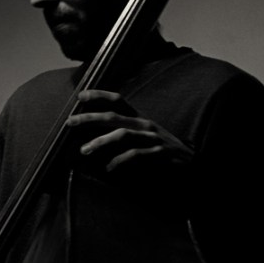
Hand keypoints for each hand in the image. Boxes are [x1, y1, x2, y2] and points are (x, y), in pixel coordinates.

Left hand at [66, 89, 192, 175]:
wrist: (193, 162)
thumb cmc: (164, 151)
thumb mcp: (144, 137)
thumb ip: (125, 134)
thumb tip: (98, 136)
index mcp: (140, 119)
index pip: (118, 100)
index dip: (99, 95)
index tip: (80, 95)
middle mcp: (145, 124)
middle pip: (113, 116)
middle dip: (90, 117)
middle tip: (70, 122)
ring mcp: (153, 137)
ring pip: (122, 134)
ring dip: (100, 141)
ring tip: (84, 150)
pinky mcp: (160, 152)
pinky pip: (136, 154)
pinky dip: (120, 160)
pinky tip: (110, 168)